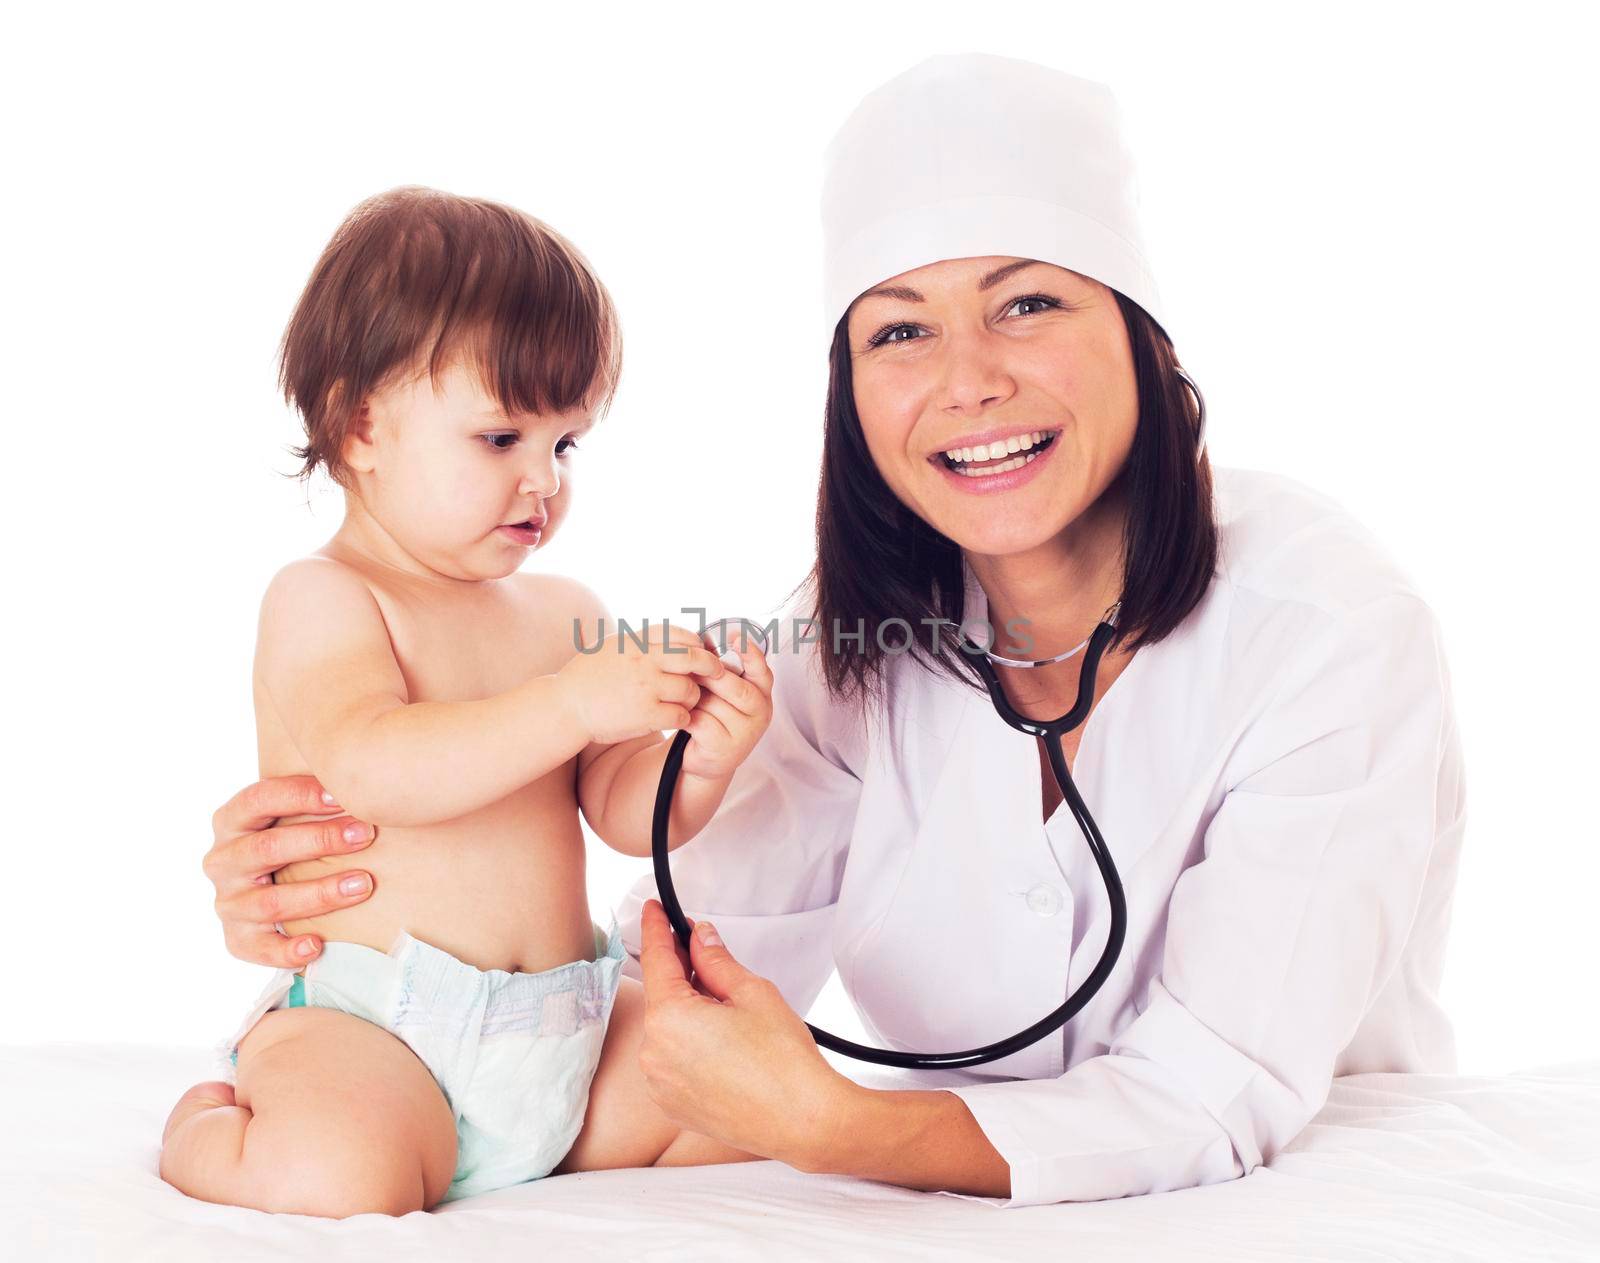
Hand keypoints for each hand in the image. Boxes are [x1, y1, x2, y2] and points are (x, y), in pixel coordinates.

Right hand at [203, 774, 376, 966]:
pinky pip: (258, 949)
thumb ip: (316, 793)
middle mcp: (222, 860)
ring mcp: (228, 901)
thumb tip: (368, 772)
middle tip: (366, 834)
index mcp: (232, 820)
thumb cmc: (294, 839)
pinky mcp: (237, 937)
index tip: (345, 795)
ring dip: (320, 893)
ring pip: (271, 900)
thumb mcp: (292, 812)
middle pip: (268, 849)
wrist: (268, 888)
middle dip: (320, 840)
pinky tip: (317, 945)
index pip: (260, 799)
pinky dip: (287, 950)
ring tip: (364, 884)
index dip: (301, 795)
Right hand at [556, 622, 726, 743]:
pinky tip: (675, 718)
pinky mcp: (647, 714)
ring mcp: (647, 687)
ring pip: (691, 690)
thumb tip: (674, 636)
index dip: (699, 646)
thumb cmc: (590, 676)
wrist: (566, 706)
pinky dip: (683, 718)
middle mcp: (645, 660)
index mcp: (638, 641)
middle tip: (717, 675)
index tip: (703, 654)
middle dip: (712, 668)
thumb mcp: (614, 645)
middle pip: (695, 659)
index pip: (684, 636)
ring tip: (685, 702)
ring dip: (693, 698)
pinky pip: (681, 715)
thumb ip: (643, 640)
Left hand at [636, 899, 856, 1170]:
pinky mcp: (672, 1105)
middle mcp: (654, 1053)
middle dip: (683, 974)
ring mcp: (660, 1084)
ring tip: (730, 1014)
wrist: (803, 1121)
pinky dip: (689, 1046)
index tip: (654, 911)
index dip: (656, 929)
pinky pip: (672, 1062)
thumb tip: (700, 938)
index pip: (656, 959)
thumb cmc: (784, 1060)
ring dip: (687, 1013)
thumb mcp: (753, 992)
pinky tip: (723, 1045)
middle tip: (711, 959)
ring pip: (668, 1030)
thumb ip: (717, 961)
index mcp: (669, 1018)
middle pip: (662, 996)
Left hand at [679, 631, 773, 782]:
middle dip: (711, 677)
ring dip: (695, 698)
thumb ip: (719, 670)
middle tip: (691, 668)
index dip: (750, 653)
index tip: (735, 636)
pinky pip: (703, 723)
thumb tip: (703, 639)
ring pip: (716, 705)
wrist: (708, 758)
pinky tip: (682, 715)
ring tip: (684, 696)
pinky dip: (688, 716)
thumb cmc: (714, 716)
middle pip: (736, 687)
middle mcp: (761, 713)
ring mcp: (746, 733)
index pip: (762, 671)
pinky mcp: (726, 749)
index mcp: (762, 693)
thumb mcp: (722, 691)